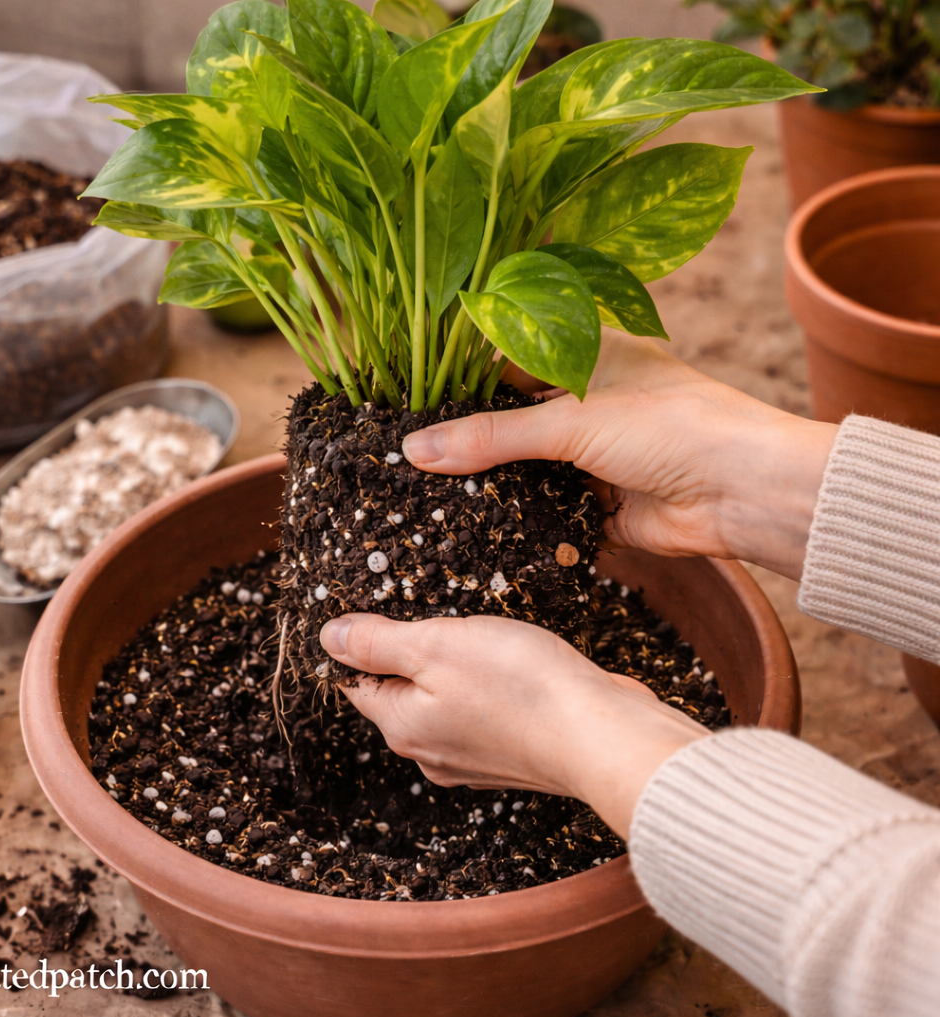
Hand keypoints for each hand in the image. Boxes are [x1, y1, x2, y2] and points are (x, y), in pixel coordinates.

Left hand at [320, 613, 707, 838]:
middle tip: (445, 618)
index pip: (359, 684)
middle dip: (415, 653)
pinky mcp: (514, 755)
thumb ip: (378, 642)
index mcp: (402, 728)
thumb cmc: (520, 686)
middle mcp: (431, 753)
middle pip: (401, 693)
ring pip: (445, 702)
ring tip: (484, 639)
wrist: (603, 734)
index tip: (387, 611)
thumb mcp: (435, 645)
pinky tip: (514, 666)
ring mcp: (475, 759)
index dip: (364, 644)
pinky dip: (491, 688)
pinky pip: (485, 713)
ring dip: (457, 668)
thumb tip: (328, 638)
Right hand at [403, 336, 837, 580]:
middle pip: (511, 418)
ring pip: (526, 467)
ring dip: (490, 482)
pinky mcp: (599, 502)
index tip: (408, 401)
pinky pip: (546, 509)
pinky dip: (519, 519)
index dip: (458, 380)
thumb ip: (490, 437)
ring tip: (426, 493)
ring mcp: (593, 453)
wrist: (743, 493)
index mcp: (586, 354)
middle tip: (407, 454)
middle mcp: (587, 400)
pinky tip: (473, 527)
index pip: (505, 359)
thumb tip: (414, 451)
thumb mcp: (570, 422)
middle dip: (467, 439)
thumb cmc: (670, 427)